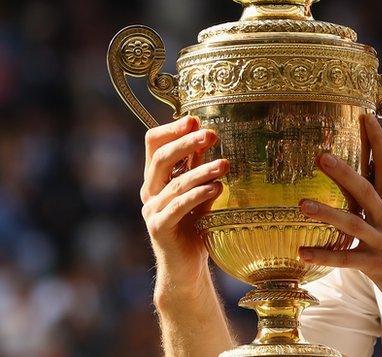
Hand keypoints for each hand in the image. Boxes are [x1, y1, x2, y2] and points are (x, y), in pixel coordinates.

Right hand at [140, 115, 227, 299]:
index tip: (195, 120)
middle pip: (161, 158)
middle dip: (187, 143)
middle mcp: (150, 191)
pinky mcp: (159, 228)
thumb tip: (210, 135)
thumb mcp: (201, 191)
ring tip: (225, 164)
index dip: (172, 129)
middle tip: (212, 134)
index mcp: (157, 178)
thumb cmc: (195, 226)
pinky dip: (197, 195)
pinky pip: (177, 207)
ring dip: (202, 170)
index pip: (154, 144)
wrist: (186, 268)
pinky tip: (216, 188)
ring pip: (175, 183)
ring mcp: (151, 210)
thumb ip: (200, 167)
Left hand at [298, 114, 381, 315]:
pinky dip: (324, 256)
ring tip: (301, 205)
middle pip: (366, 189)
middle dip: (344, 172)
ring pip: (353, 224)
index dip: (377, 140)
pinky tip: (302, 253)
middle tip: (321, 155)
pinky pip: (347, 260)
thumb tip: (365, 179)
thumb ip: (381, 202)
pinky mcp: (378, 266)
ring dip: (327, 213)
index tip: (365, 116)